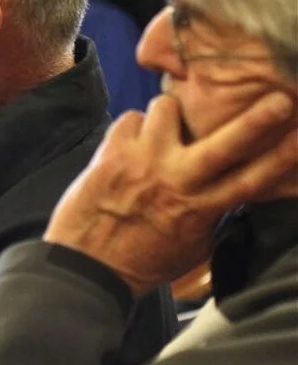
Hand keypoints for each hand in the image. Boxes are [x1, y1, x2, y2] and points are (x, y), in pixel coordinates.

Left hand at [46, 92, 296, 296]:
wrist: (86, 265)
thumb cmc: (144, 260)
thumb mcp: (194, 244)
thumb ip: (215, 213)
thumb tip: (232, 190)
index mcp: (202, 208)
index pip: (253, 180)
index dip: (284, 158)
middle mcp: (177, 180)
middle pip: (225, 143)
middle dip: (256, 120)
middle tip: (281, 99)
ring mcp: (142, 161)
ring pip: (167, 108)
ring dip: (170, 112)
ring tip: (166, 126)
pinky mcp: (111, 152)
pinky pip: (131, 118)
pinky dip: (135, 127)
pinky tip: (133, 143)